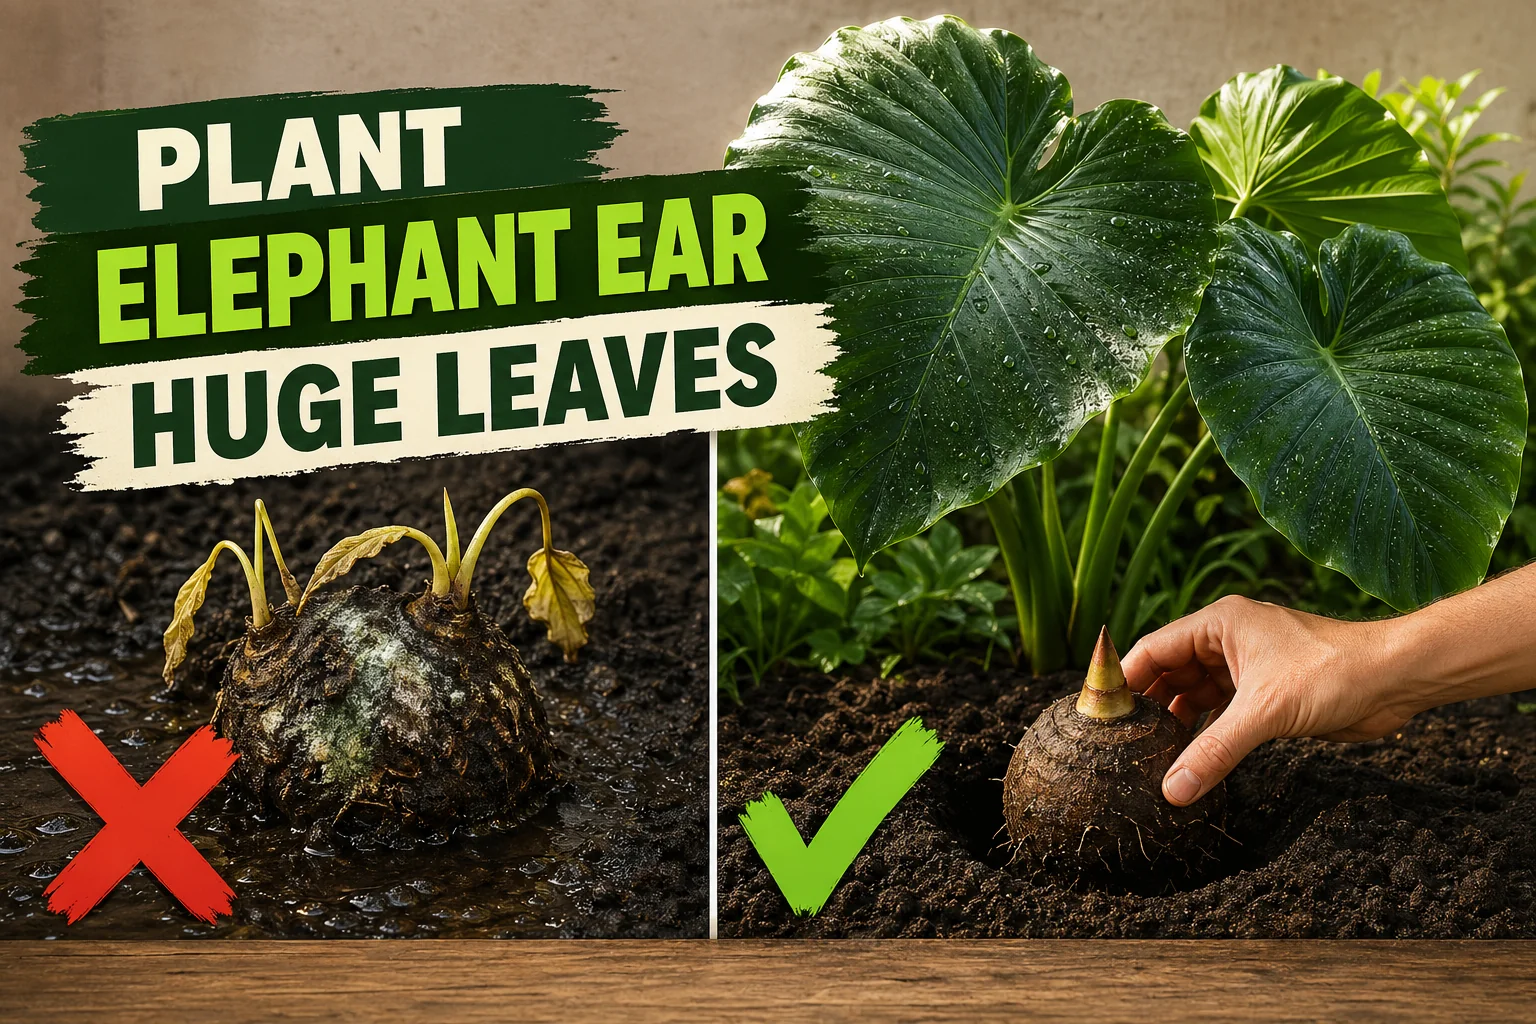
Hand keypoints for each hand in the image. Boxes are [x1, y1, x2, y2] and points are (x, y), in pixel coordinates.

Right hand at [1120, 596, 1416, 806]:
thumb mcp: (1264, 713)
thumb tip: (1172, 791)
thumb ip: (1214, 752)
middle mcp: (1228, 639)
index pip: (1153, 649)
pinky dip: (1205, 732)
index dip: (1123, 680)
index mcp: (1220, 623)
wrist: (1397, 680)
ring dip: (1176, 722)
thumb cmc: (1335, 673)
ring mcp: (1247, 666)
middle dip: (1148, 706)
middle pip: (1169, 672)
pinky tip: (1189, 758)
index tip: (1098, 714)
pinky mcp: (1267, 692)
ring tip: (1147, 756)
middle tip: (1119, 743)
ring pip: (1195, 693)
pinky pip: (1221, 710)